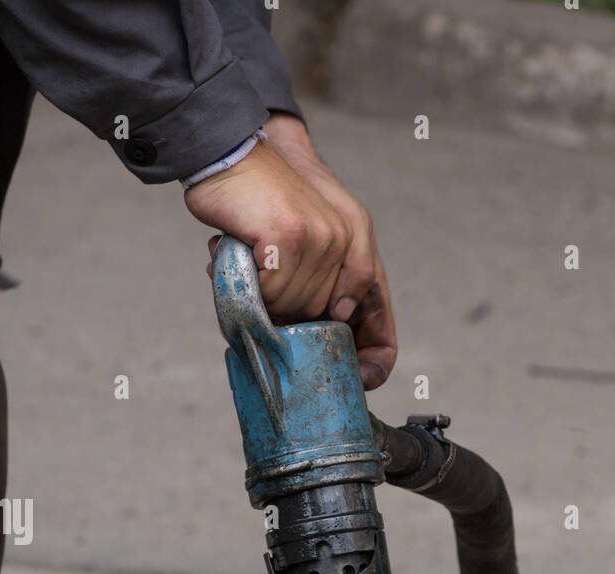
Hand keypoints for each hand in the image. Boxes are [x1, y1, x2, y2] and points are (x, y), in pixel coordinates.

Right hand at [185, 117, 397, 389]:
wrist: (233, 149)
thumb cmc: (263, 201)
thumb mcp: (306, 240)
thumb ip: (321, 285)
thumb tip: (327, 330)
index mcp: (361, 247)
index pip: (381, 324)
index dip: (373, 361)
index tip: (357, 382)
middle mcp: (351, 240)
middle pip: (323, 321)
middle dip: (289, 316)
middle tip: (263, 285)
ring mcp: (324, 238)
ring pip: (294, 310)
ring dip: (263, 296)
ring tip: (248, 262)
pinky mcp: (293, 236)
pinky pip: (271, 293)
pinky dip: (249, 284)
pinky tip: (240, 254)